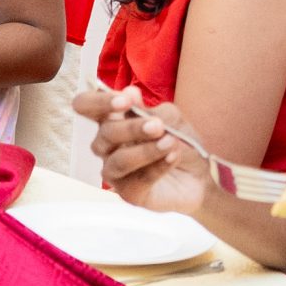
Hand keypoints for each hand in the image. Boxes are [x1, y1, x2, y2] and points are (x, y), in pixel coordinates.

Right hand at [77, 85, 211, 215]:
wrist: (199, 176)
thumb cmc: (179, 143)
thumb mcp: (172, 119)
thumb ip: (151, 109)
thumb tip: (130, 92)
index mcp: (112, 120)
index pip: (86, 107)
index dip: (98, 101)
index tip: (125, 100)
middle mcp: (108, 146)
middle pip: (104, 133)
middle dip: (132, 128)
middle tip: (158, 126)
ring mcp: (116, 172)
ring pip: (118, 160)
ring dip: (145, 150)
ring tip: (170, 142)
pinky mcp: (129, 193)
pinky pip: (137, 180)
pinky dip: (157, 166)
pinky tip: (173, 157)